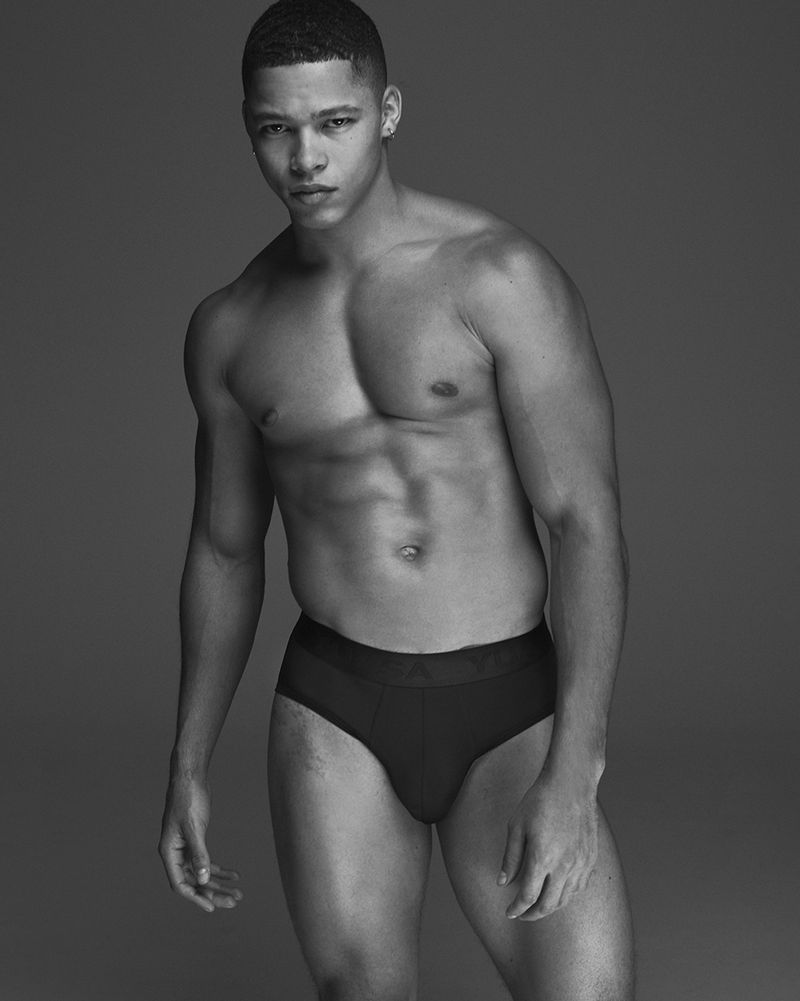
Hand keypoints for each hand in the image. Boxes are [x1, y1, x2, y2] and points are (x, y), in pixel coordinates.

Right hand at [158, 776, 242, 913]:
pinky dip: (220, 869)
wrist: (190, 777)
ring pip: (202, 873)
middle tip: (234, 901)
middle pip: (194, 881)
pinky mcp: (196, 841)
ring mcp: (186, 848)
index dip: (195, 897)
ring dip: (219, 883)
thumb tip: (203, 878)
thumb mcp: (194, 827)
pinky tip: (235, 875)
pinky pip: (207, 861)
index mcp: (169, 852)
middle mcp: (175, 853)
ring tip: (238, 892)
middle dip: (213, 893)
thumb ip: (198, 853)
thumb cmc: (188, 799)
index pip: (180, 884)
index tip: (211, 907)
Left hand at [498, 767, 598, 920]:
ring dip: (551, 907)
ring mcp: (580, 863)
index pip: (528, 896)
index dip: (517, 908)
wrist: (571, 783)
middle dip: (533, 914)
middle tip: (522, 914)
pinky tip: (559, 892)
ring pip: (566, 899)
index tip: (509, 912)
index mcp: (542, 858)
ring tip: (539, 906)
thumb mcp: (517, 826)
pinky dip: (568, 896)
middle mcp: (564, 866)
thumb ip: (511, 858)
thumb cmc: (540, 800)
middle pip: (549, 905)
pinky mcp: (591, 857)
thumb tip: (503, 883)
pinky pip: (580, 887)